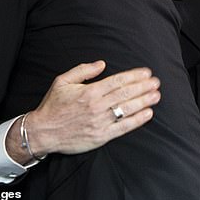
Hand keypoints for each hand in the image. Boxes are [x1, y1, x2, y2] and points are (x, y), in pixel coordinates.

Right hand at [6, 61, 159, 163]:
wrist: (42, 132)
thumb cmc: (53, 106)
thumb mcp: (62, 81)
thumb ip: (83, 70)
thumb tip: (102, 64)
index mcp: (89, 92)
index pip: (117, 81)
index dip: (134, 76)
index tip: (146, 72)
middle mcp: (97, 106)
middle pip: (125, 94)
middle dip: (143, 87)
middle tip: (156, 82)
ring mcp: (100, 122)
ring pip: (127, 109)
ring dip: (144, 101)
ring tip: (156, 95)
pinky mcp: (101, 136)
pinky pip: (123, 127)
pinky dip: (137, 120)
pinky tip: (148, 114)